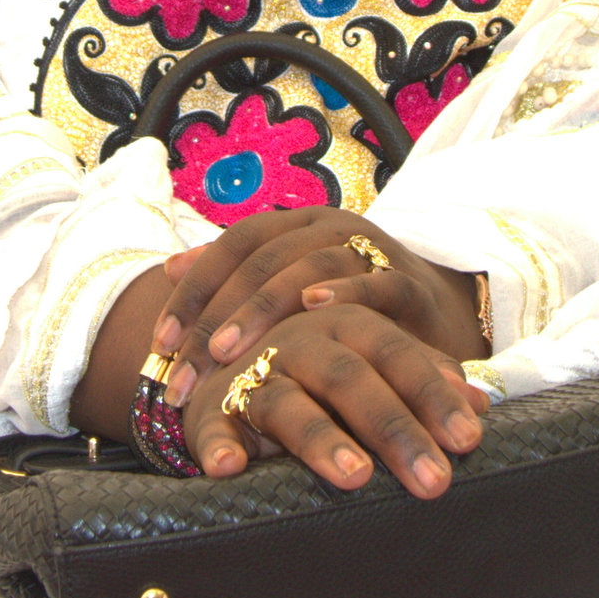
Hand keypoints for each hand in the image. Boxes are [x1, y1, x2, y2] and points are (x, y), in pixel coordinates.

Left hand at [146, 209, 485, 404]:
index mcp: (294, 226)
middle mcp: (327, 227)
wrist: (439, 313)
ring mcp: (369, 249)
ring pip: (305, 267)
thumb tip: (169, 268)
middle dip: (213, 319)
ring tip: (228, 354)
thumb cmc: (353, 306)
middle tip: (182, 371)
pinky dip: (343, 291)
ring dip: (261, 311)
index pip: (230, 247)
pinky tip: (312, 311)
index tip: (159, 343)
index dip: (191, 292)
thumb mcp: (293, 289)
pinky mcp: (407, 280)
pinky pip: (372, 280)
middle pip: (258, 262)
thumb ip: (239, 276)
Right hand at [182, 304, 487, 499]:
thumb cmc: (315, 369)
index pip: (399, 356)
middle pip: (351, 380)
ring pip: (288, 405)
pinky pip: (212, 429)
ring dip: (321, 439)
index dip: (434, 396)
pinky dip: (217, 447)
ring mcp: (253, 378)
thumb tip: (480, 406)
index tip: (471, 439)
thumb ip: (421, 377)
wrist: (220, 355)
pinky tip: (229, 469)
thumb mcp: (369, 362)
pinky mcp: (211, 411)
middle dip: (394, 428)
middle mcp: (301, 344)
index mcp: (345, 325)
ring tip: (355, 476)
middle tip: (434, 480)